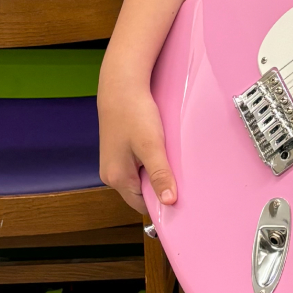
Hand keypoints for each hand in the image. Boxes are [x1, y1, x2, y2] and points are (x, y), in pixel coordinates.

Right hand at [98, 72, 176, 214]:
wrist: (121, 86)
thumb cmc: (134, 113)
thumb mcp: (152, 146)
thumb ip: (160, 175)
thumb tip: (168, 202)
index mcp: (116, 178)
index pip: (143, 205)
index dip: (162, 202)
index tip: (181, 196)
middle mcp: (110, 175)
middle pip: (141, 193)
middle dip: (159, 186)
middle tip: (178, 174)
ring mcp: (112, 164)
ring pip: (139, 179)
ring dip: (155, 173)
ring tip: (167, 159)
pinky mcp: (117, 153)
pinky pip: (136, 167)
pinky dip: (149, 163)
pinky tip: (158, 150)